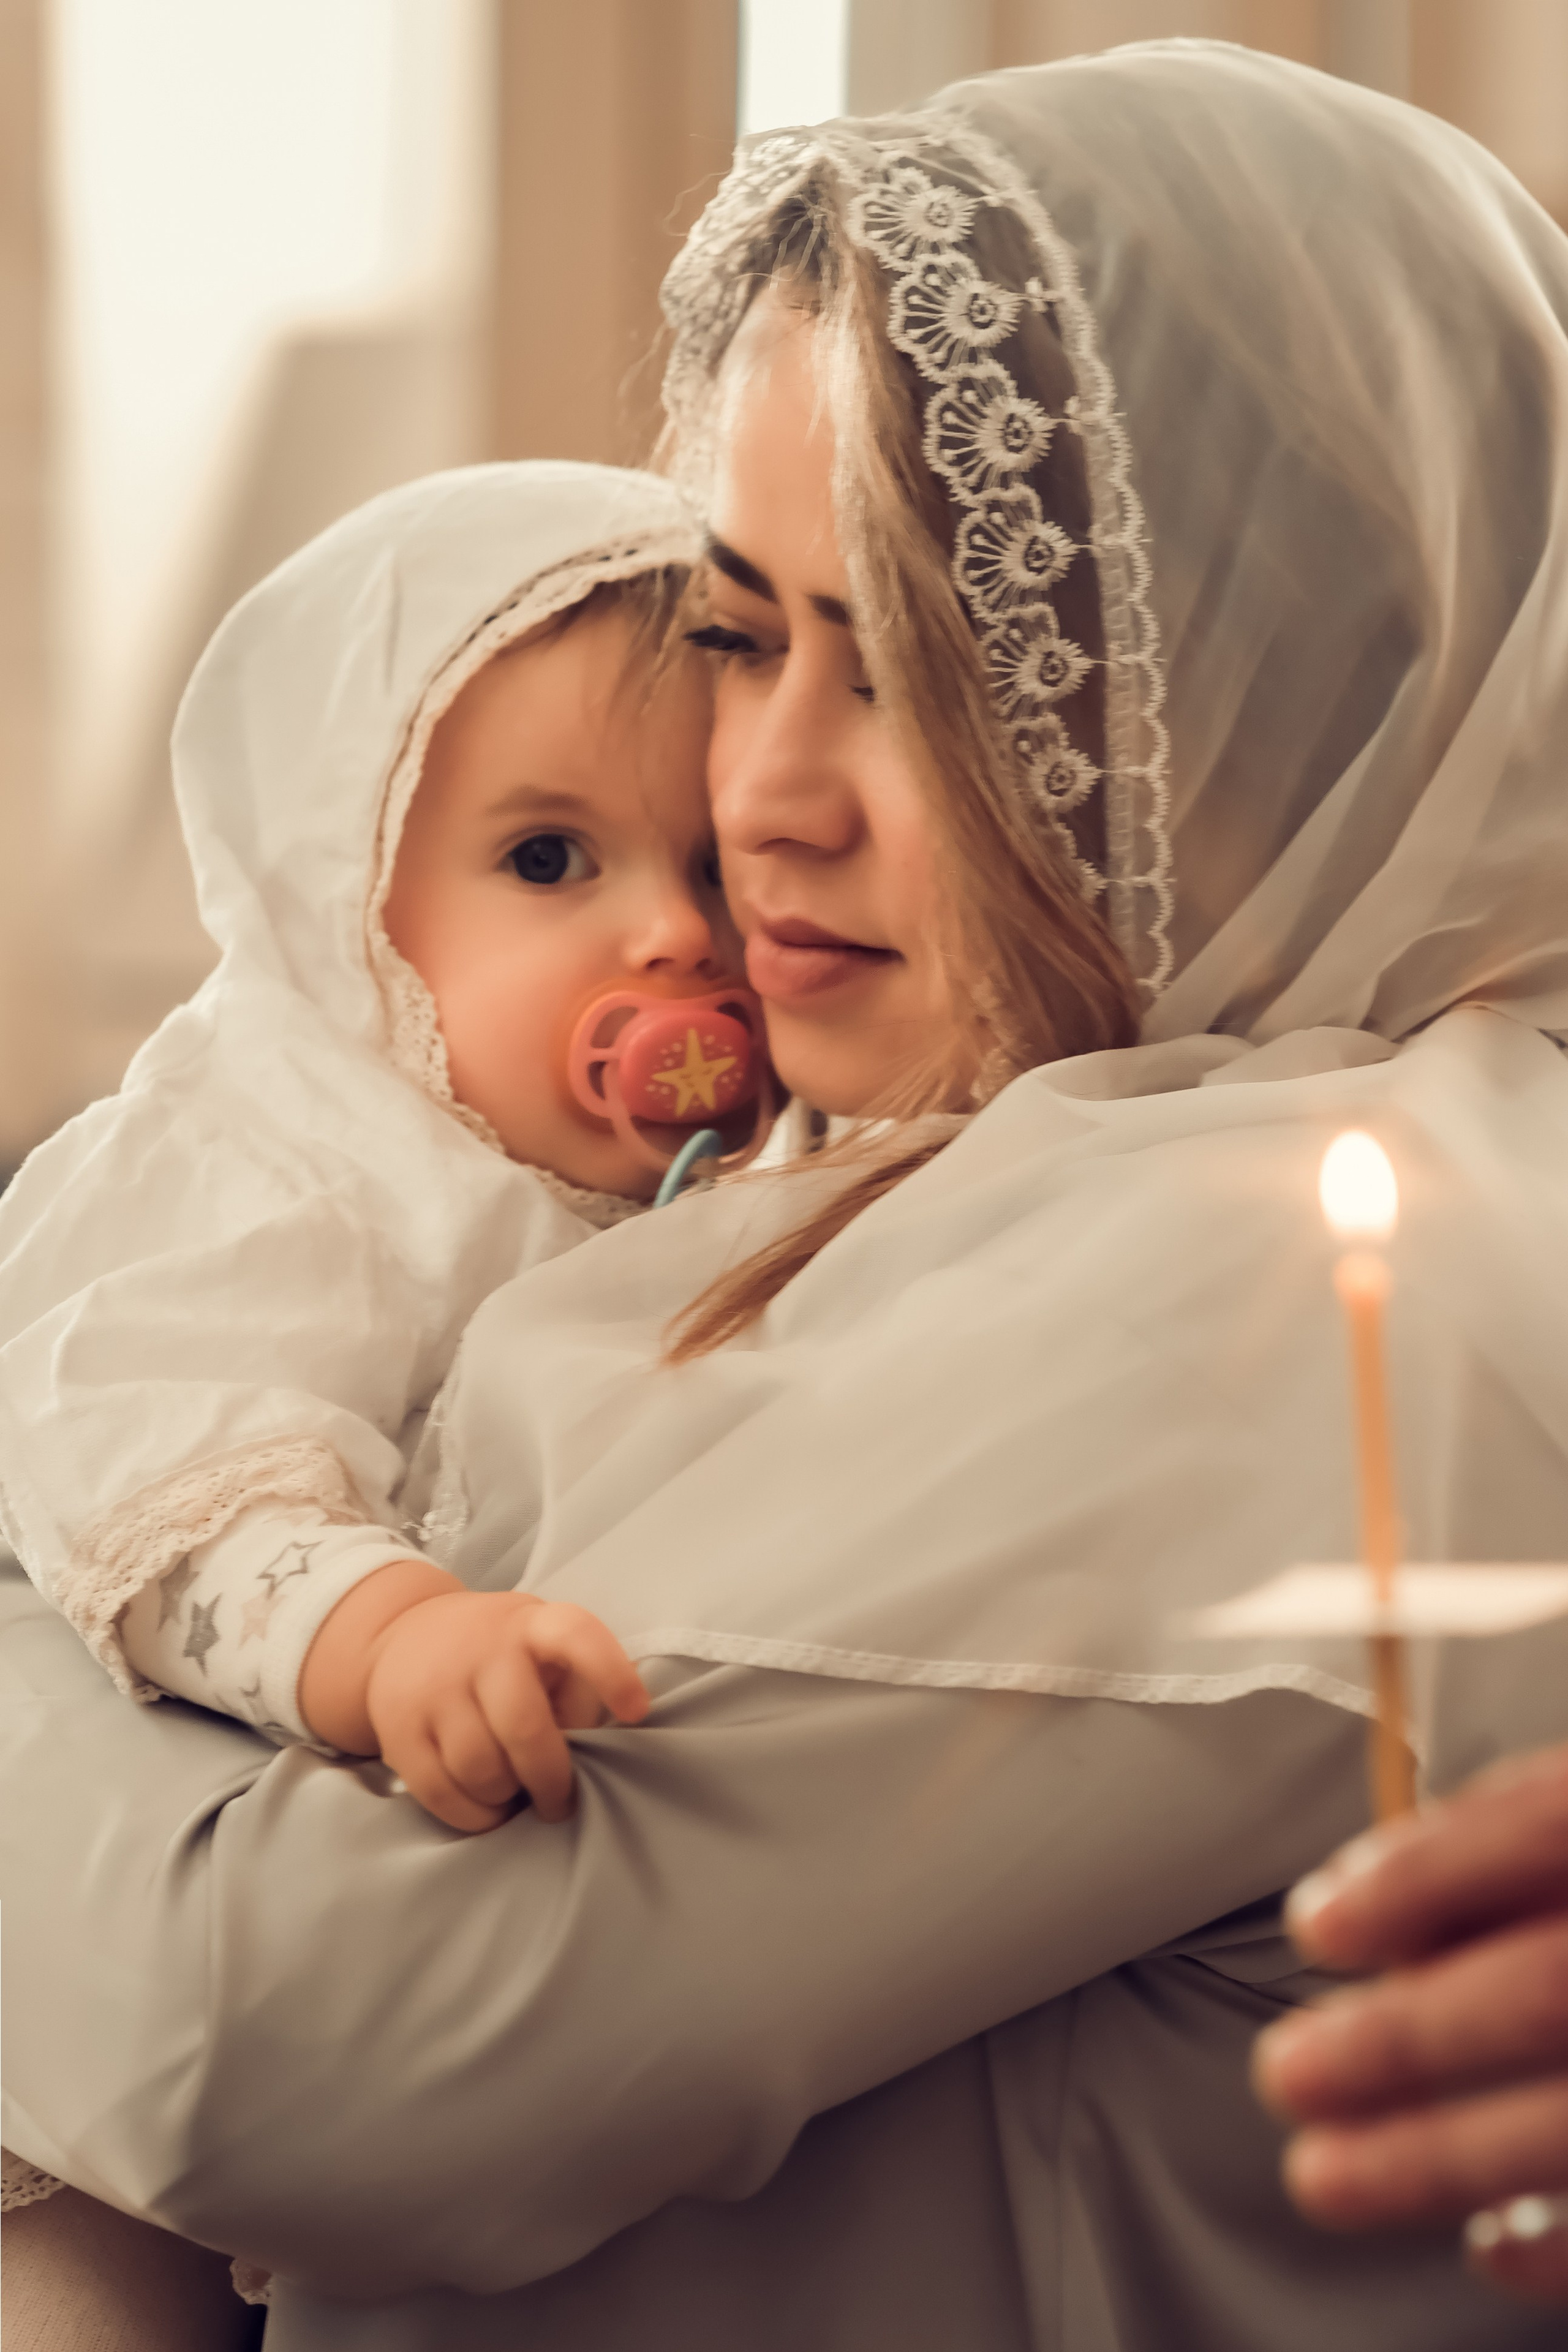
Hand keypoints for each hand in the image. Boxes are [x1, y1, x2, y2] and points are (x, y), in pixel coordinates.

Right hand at [365, 1589, 649, 1832]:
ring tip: (516, 1795)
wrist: (403, 1634)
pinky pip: (441, 1792)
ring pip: (480, 1768)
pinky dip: (473, 1815)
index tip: (636, 1711)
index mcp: (531, 1625)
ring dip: (507, 1798)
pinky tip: (487, 1808)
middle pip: (524, 1728)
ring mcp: (434, 1687)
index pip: (576, 1634)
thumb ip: (573, 1694)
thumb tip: (589, 1757)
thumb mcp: (543, 1650)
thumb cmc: (499, 1654)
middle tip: (560, 1804)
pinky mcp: (399, 1727)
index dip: (609, 1673)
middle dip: (551, 1781)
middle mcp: (481, 1649)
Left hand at [1253, 1744, 1567, 2304]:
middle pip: (1554, 1991)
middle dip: (1409, 2042)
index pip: (1548, 1823)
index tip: (1318, 1924)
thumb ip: (1529, 1845)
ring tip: (1327, 2175)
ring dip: (1449, 2158)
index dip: (1427, 1870)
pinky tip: (1492, 2245)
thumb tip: (1384, 1910)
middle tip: (1290, 2072)